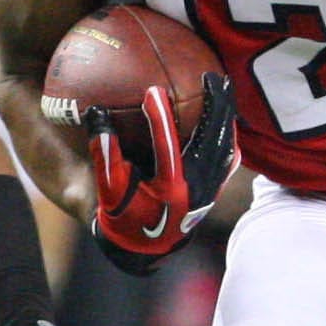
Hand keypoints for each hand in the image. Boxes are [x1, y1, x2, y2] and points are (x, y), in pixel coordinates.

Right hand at [86, 74, 236, 273]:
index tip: (153, 90)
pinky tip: (229, 118)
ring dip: (225, 115)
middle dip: (213, 106)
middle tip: (210, 76)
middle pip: (210, 140)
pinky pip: (228, 160)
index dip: (160, 117)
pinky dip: (228, 136)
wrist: (145, 249)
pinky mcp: (213, 191)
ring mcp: (208, 190)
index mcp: (168, 188)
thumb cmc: (123, 216)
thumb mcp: (108, 188)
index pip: (166, 146)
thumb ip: (103, 153)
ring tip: (224, 87)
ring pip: (224, 146)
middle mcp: (194, 188)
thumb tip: (96, 113)